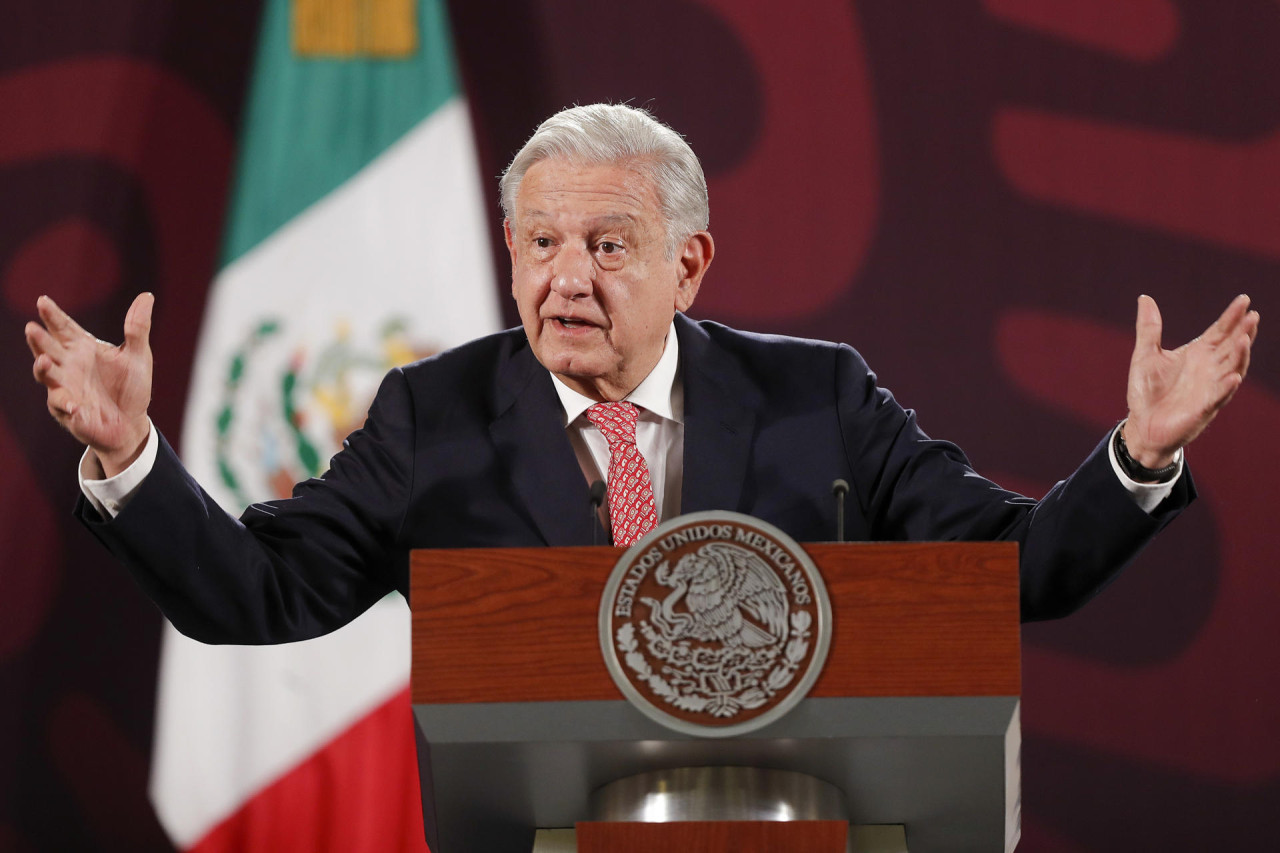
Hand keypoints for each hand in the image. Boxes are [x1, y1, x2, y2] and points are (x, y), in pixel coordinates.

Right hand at [25, 293, 154, 476]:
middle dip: (39, 340)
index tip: (43, 300)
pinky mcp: (69, 411)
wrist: (132, 422)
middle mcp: (68, 366)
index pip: (63, 327)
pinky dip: (66, 405)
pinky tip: (73, 405)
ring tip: (43, 361)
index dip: (52, 315)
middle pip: (48, 349)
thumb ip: (137, 328)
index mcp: (82, 348)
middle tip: (32, 328)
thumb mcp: (138, 356)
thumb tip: (147, 296)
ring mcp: (65, 388)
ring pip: (47, 376)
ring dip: (43, 369)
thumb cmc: (130, 387)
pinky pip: (63, 407)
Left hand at [1124, 294, 1258, 468]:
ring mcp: (1209, 388)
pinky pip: (1218, 397)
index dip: (1232, 316)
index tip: (1244, 300)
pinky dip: (1226, 387)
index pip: (1219, 331)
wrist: (1142, 424)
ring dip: (1239, 355)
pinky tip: (1233, 378)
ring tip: (1245, 338)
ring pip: (1231, 369)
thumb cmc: (1146, 390)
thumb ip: (1149, 328)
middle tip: (1253, 316)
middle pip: (1231, 346)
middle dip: (1243, 332)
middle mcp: (1209, 368)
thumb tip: (1145, 297)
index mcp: (1197, 353)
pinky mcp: (1203, 408)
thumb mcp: (1145, 354)